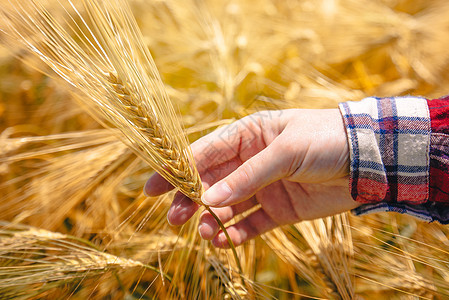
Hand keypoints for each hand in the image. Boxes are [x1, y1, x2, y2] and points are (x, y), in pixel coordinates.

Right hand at [145, 109, 359, 247]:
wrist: (370, 161)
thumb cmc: (326, 140)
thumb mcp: (285, 151)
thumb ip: (247, 176)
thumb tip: (208, 200)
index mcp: (249, 136)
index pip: (205, 152)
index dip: (178, 168)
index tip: (153, 187)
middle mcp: (251, 161)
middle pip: (211, 182)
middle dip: (190, 199)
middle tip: (174, 218)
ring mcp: (264, 187)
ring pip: (228, 206)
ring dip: (212, 220)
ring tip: (205, 233)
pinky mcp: (279, 210)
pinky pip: (251, 224)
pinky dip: (236, 234)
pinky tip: (225, 241)